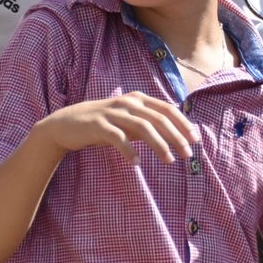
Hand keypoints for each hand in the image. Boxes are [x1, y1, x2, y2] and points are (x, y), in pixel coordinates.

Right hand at [31, 93, 197, 164]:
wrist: (67, 123)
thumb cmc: (105, 123)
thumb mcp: (130, 120)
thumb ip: (150, 124)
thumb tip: (178, 135)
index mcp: (139, 99)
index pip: (168, 109)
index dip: (183, 124)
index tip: (195, 140)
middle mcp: (129, 102)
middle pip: (159, 118)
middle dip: (176, 136)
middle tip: (187, 154)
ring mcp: (113, 112)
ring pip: (143, 127)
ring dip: (159, 145)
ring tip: (169, 160)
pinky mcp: (98, 125)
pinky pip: (118, 138)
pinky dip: (130, 150)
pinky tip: (137, 162)